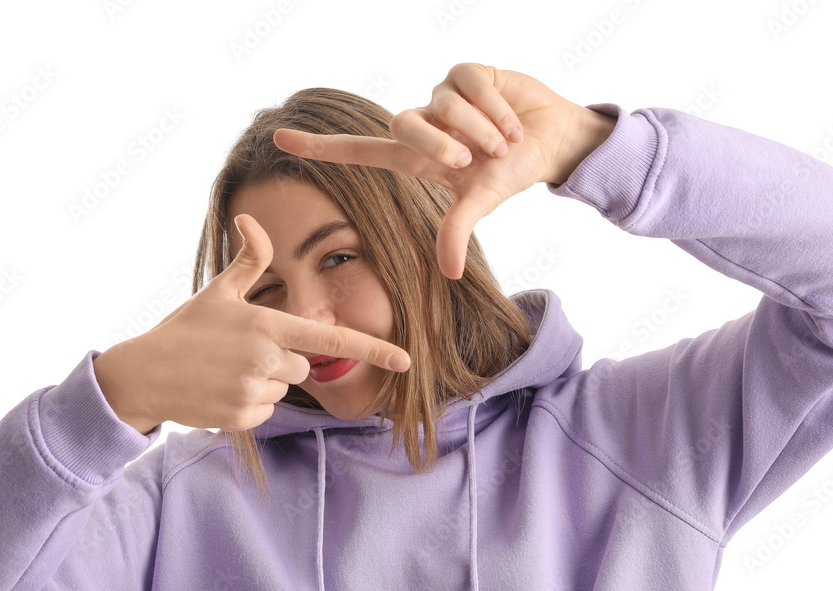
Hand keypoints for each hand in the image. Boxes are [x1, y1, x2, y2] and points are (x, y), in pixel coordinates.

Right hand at [94, 213, 410, 433]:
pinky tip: (220, 390)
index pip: (332, 338)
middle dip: (280, 359)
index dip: (373, 349)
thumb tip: (250, 219)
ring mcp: (253, 389)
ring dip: (263, 381)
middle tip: (240, 351)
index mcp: (267, 324)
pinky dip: (248, 403)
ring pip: (283, 388)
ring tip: (226, 369)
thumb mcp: (218, 291)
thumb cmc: (184, 328)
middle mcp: (266, 358)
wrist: (143, 374)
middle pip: (303, 365)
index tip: (406, 360)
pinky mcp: (242, 417)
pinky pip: (264, 410)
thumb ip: (249, 260)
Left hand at [272, 63, 614, 278]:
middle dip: (438, 144)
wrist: (554, 141)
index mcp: (416, 157)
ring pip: (444, 105)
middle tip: (468, 162)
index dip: (320, 148)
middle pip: (403, 124)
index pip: (358, 150)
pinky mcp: (468, 73)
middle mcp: (424, 123)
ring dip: (480, 131)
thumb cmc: (512, 172)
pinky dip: (496, 109)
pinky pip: (471, 85)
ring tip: (505, 144)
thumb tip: (449, 274)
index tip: (278, 140)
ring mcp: (443, 96)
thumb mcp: (483, 202)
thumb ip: (458, 230)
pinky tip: (513, 122)